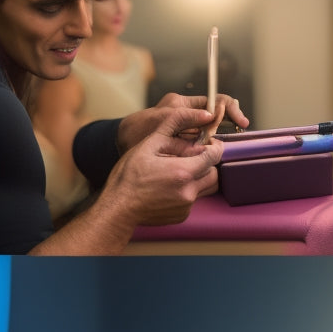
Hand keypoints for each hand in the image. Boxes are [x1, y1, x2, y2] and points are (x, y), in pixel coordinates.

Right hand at [102, 108, 226, 227]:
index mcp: (183, 171)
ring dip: (201, 176)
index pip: (215, 156)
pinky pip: (195, 199)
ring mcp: (187, 206)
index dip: (215, 146)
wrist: (117, 208)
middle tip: (194, 155)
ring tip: (182, 169)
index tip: (209, 142)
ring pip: (207, 187)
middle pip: (215, 173)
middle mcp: (189, 191)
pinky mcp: (183, 215)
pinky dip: (188, 190)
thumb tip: (201, 115)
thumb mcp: (149, 143)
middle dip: (209, 163)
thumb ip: (175, 126)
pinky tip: (171, 185)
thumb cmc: (129, 175)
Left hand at [117, 93, 248, 151]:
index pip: (216, 100)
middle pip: (218, 116)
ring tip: (227, 148)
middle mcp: (189, 115)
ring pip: (213, 133)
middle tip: (240, 133)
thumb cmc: (136, 130)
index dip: (231, 109)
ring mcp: (188, 131)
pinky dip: (211, 151)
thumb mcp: (160, 120)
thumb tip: (210, 115)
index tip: (241, 122)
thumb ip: (184, 116)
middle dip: (230, 124)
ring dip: (221, 140)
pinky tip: (214, 158)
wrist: (121, 146)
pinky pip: (205, 146)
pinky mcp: (186, 145)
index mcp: (183, 104)